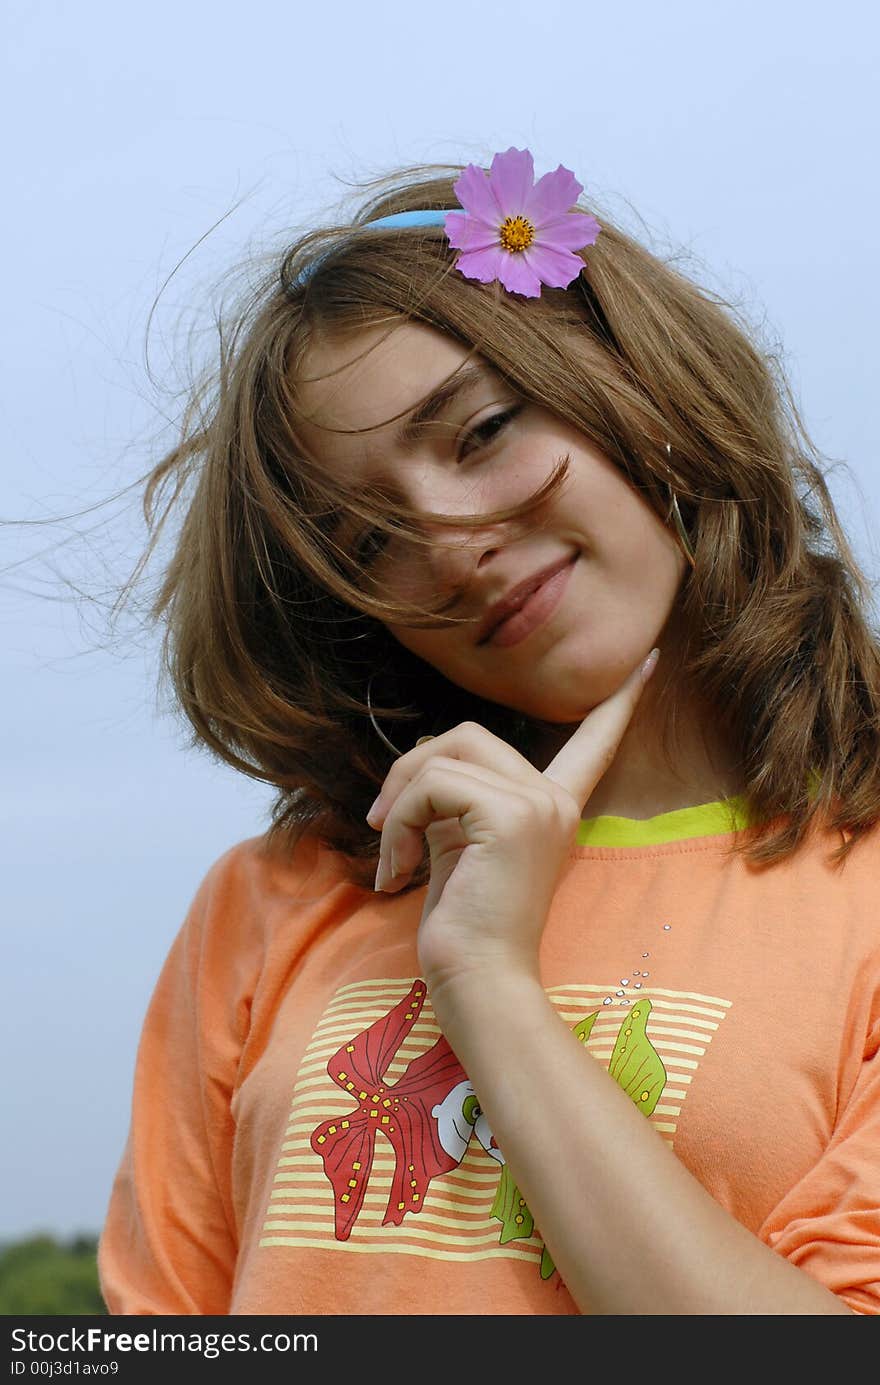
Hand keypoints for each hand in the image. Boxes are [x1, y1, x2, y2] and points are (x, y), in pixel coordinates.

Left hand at [366, 648, 659, 996]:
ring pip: (445, 753)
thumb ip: (457, 798)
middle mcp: (556, 799)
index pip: (592, 742)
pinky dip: (398, 821)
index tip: (650, 660)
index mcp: (555, 806)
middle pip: (468, 734)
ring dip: (399, 800)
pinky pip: (432, 784)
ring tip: (391, 854)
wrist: (478, 983)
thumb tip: (421, 762)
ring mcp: (539, 804)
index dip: (618, 701)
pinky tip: (396, 869)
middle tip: (384, 827)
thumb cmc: (461, 928)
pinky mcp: (512, 815)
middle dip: (410, 771)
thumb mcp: (458, 845)